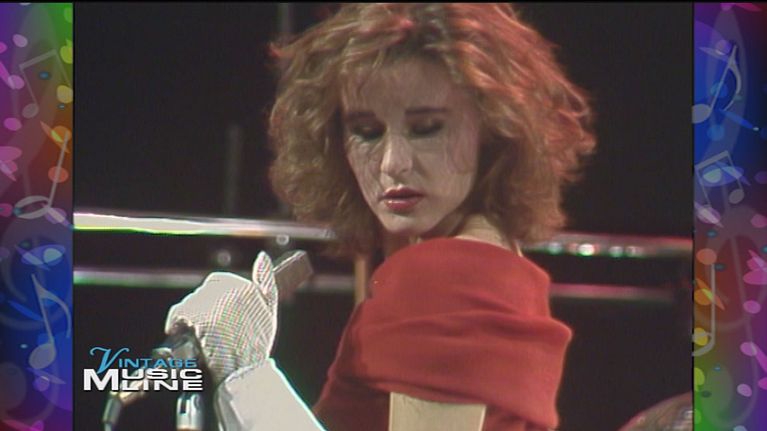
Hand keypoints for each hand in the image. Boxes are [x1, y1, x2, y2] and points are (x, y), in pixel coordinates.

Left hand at [164, 252, 278, 384]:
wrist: (244, 374)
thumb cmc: (256, 345)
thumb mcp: (269, 310)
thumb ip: (266, 282)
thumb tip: (262, 257)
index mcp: (247, 287)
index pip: (218, 281)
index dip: (213, 299)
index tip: (212, 315)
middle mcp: (231, 292)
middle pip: (202, 293)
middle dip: (199, 309)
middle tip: (202, 329)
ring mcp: (214, 306)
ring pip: (189, 302)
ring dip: (187, 317)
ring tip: (194, 334)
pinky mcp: (200, 320)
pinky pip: (179, 314)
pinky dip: (176, 324)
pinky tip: (181, 334)